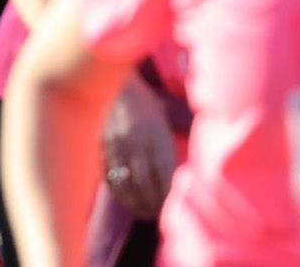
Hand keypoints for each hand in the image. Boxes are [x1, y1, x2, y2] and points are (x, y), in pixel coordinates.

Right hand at [103, 77, 178, 218]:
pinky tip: (125, 197)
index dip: (169, 195)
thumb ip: (181, 133)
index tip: (174, 207)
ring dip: (136, 202)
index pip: (165, 175)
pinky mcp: (101, 147)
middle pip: (146, 183)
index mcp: (156, 135)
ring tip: (144, 213)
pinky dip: (118, 191)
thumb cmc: (145, 100)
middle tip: (160, 215)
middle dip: (154, 204)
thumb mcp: (168, 113)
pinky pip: (109, 174)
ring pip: (127, 183)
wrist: (112, 85)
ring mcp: (116, 146)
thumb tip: (198, 154)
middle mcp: (136, 143)